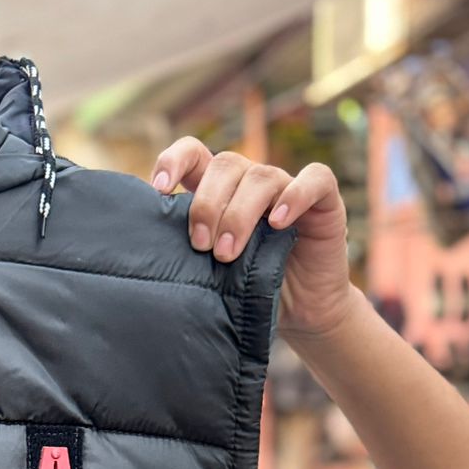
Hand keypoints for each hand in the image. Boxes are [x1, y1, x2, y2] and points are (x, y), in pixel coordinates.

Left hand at [149, 139, 353, 340]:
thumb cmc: (248, 292)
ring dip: (239, 213)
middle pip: (226, 165)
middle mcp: (252, 183)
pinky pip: (314, 180)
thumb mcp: (210, 273)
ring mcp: (287, 188)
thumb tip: (145, 261)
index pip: (195, 154)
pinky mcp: (324, 201)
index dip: (174, 160)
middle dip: (207, 204)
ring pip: (261, 176)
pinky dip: (294, 197)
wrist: (299, 313)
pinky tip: (276, 223)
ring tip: (227, 254)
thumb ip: (187, 256)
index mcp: (221, 192)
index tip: (158, 189)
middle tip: (200, 246)